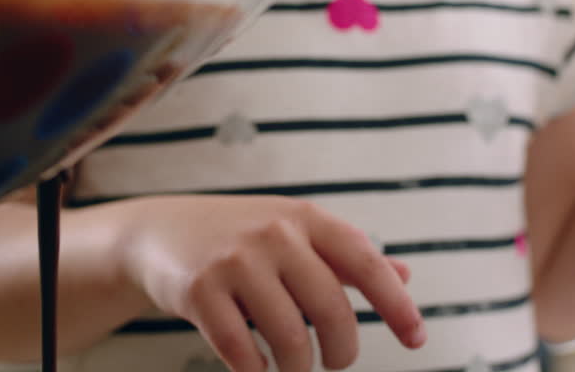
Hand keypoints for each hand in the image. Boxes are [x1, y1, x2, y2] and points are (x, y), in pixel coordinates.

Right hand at [114, 195, 423, 371]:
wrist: (158, 230)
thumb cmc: (238, 236)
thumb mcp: (293, 233)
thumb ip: (346, 257)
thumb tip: (405, 276)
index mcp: (304, 218)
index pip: (366, 261)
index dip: (397, 305)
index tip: (416, 340)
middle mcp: (274, 234)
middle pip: (331, 309)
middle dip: (342, 351)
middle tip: (337, 364)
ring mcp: (234, 261)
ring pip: (289, 337)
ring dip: (297, 368)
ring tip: (294, 369)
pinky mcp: (199, 291)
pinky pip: (242, 352)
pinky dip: (256, 371)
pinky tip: (257, 368)